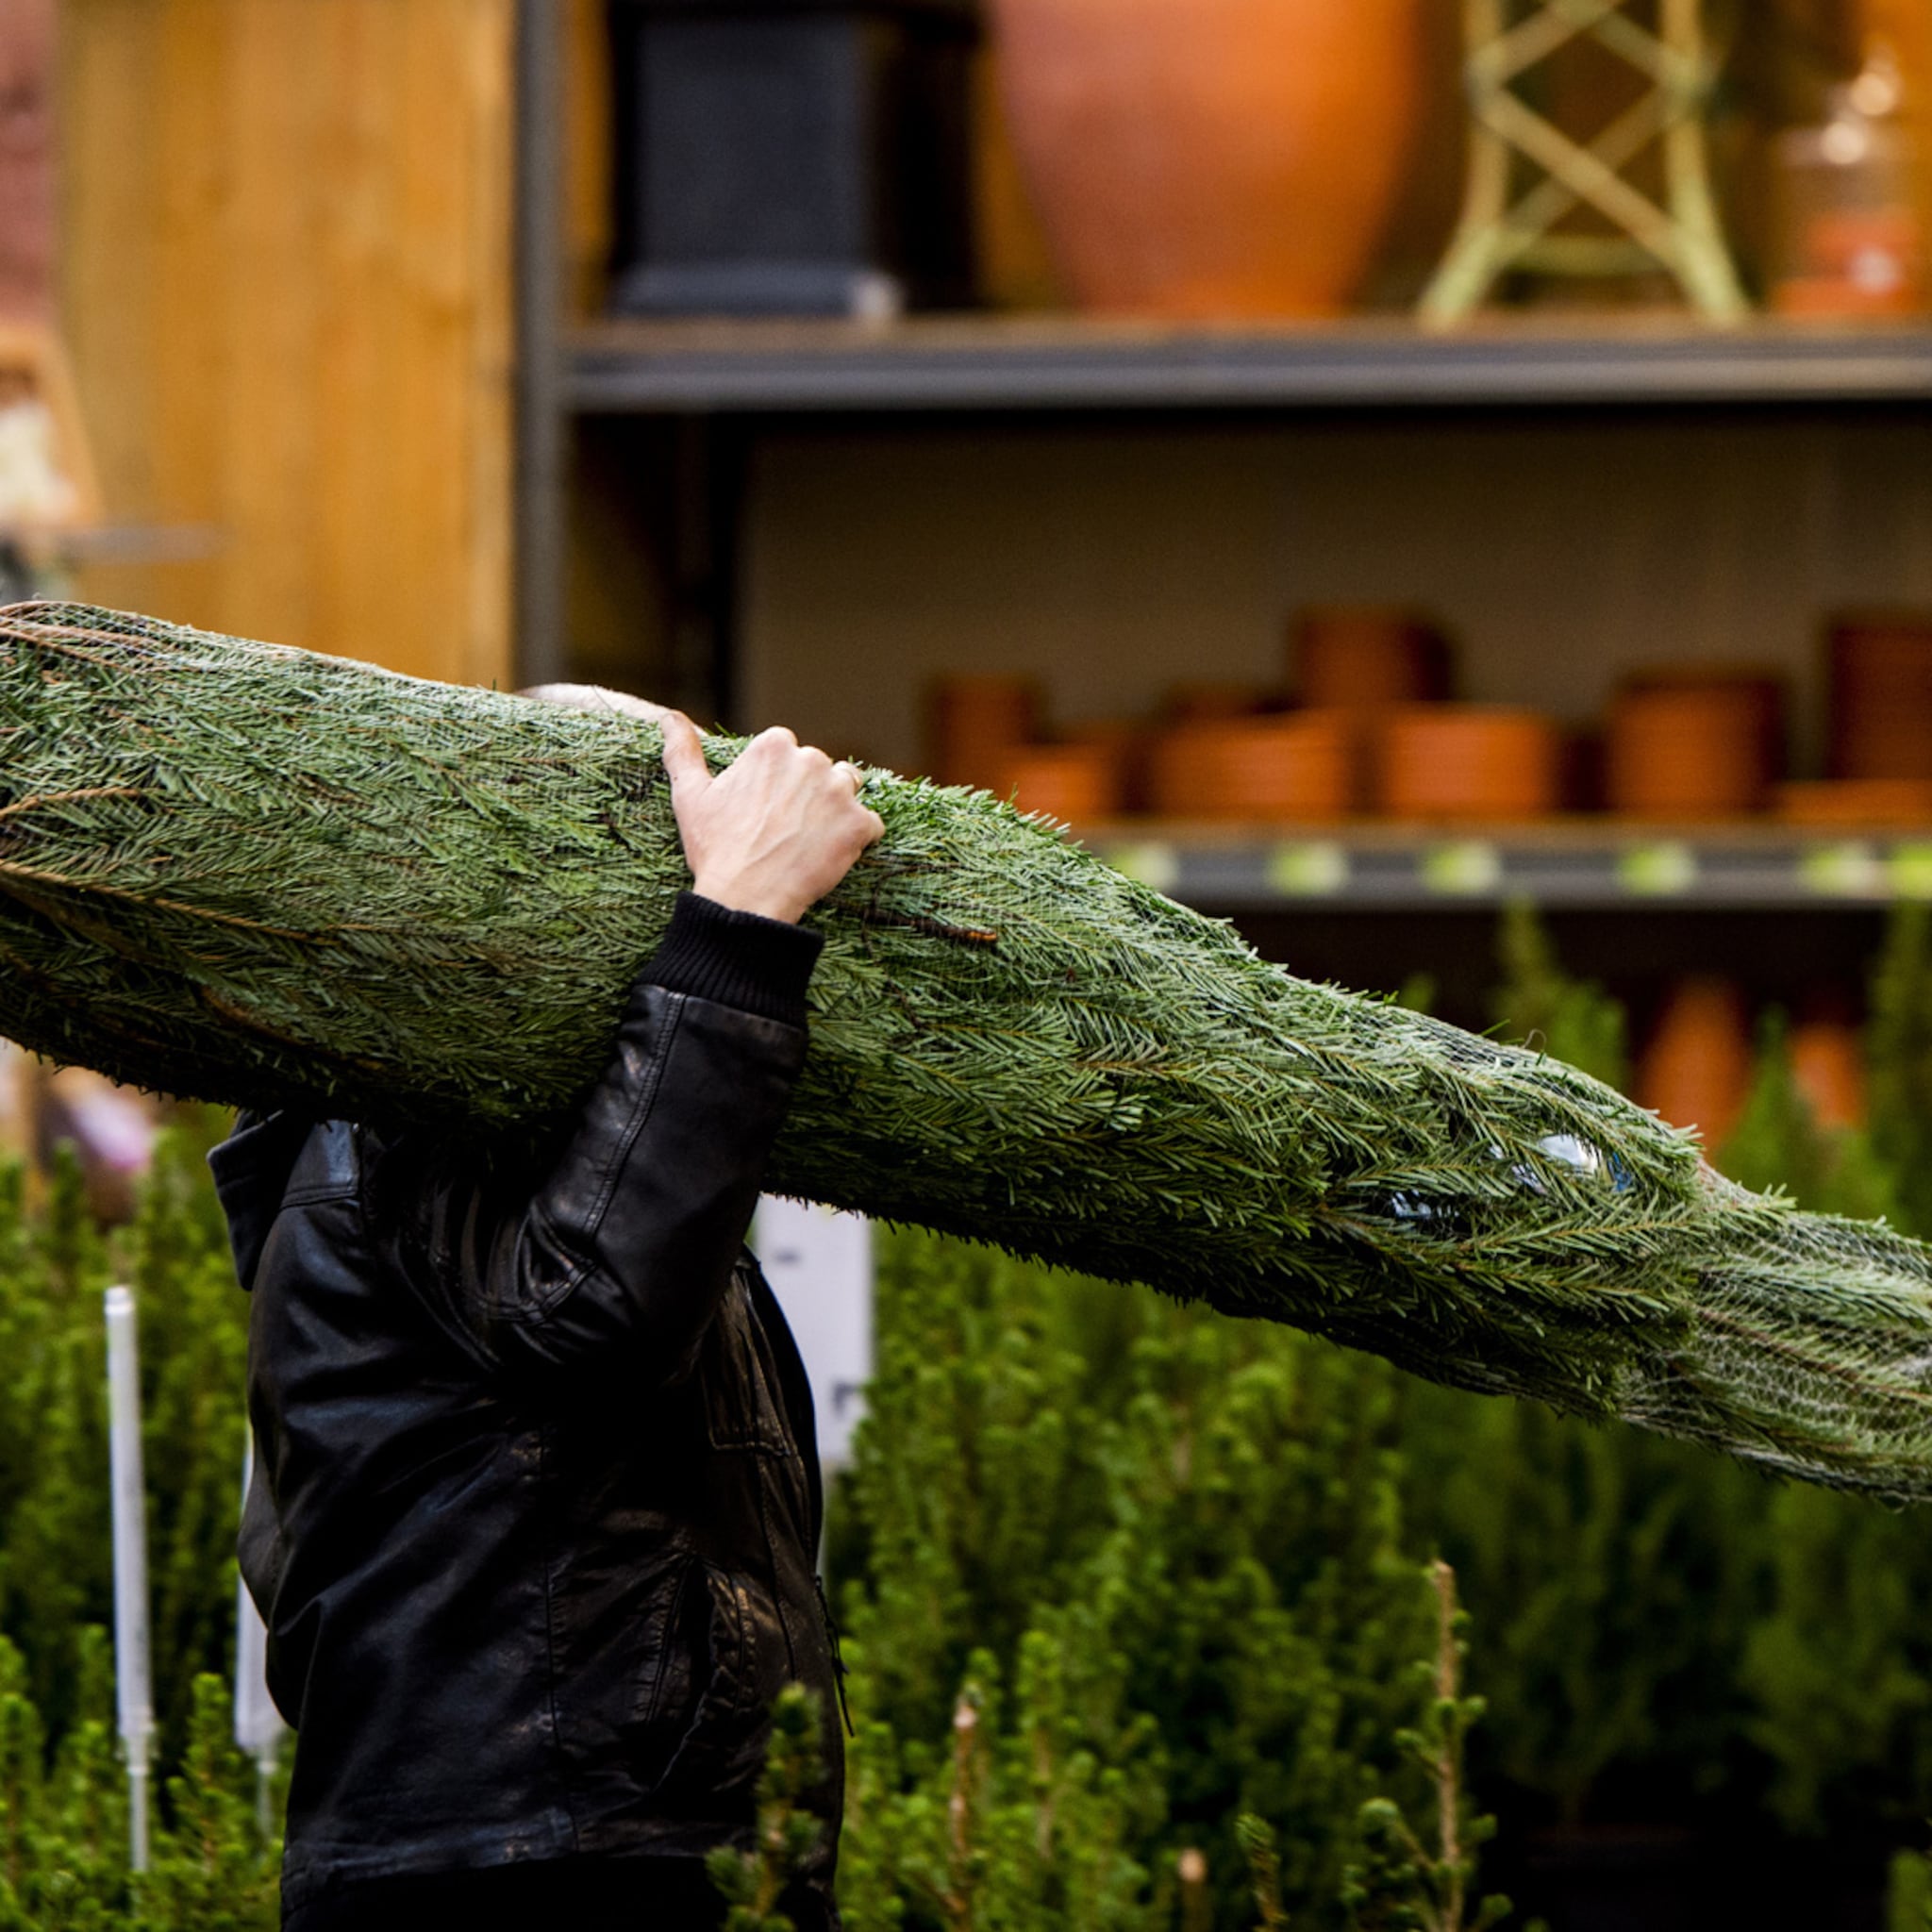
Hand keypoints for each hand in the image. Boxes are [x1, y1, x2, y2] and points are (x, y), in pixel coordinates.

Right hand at [658, 713, 884, 924]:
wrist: (744, 898)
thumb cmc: (715, 848)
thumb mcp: (691, 795)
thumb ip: (683, 750)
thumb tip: (668, 717)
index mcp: (774, 746)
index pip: (788, 753)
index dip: (777, 785)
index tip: (764, 811)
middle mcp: (811, 759)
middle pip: (821, 770)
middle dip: (808, 795)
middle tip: (783, 831)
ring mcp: (839, 792)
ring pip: (848, 791)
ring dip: (836, 811)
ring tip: (808, 841)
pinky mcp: (860, 824)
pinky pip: (870, 826)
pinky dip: (856, 840)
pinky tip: (829, 856)